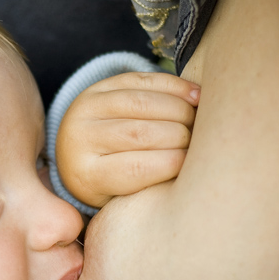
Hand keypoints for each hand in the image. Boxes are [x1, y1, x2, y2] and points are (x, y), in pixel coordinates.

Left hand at [55, 72, 199, 207]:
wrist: (75, 155)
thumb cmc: (111, 184)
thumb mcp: (123, 198)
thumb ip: (152, 188)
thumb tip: (193, 171)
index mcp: (86, 176)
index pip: (135, 168)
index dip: (172, 163)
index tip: (195, 163)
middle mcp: (80, 140)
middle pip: (139, 133)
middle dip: (180, 134)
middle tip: (202, 140)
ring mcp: (86, 109)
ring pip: (141, 103)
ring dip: (179, 109)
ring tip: (199, 118)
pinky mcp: (98, 87)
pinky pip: (140, 80)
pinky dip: (172, 86)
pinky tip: (194, 96)